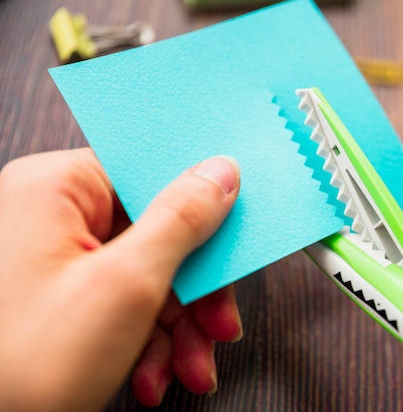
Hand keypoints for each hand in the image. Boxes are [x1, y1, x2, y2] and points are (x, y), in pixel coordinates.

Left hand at [0, 148, 240, 410]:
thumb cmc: (24, 366)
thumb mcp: (127, 286)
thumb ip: (182, 220)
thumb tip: (220, 173)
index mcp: (55, 189)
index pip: (150, 175)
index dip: (200, 209)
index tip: (231, 242)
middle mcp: (50, 217)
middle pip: (156, 234)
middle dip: (192, 294)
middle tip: (217, 328)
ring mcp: (53, 261)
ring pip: (146, 277)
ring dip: (177, 329)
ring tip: (188, 370)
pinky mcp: (59, 300)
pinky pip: (122, 304)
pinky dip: (148, 344)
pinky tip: (152, 376)